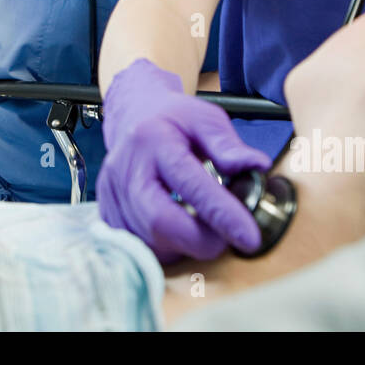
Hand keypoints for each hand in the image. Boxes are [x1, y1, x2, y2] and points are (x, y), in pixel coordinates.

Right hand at [98, 58, 273, 262]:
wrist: (133, 116)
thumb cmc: (173, 119)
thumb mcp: (205, 118)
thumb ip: (228, 145)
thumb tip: (257, 165)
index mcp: (153, 140)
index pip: (189, 184)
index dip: (221, 215)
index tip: (249, 237)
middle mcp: (126, 168)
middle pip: (158, 220)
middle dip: (198, 241)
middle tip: (224, 241)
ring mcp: (112, 192)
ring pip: (148, 239)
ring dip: (182, 245)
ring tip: (201, 229)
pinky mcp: (107, 211)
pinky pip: (137, 245)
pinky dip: (164, 247)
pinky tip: (178, 232)